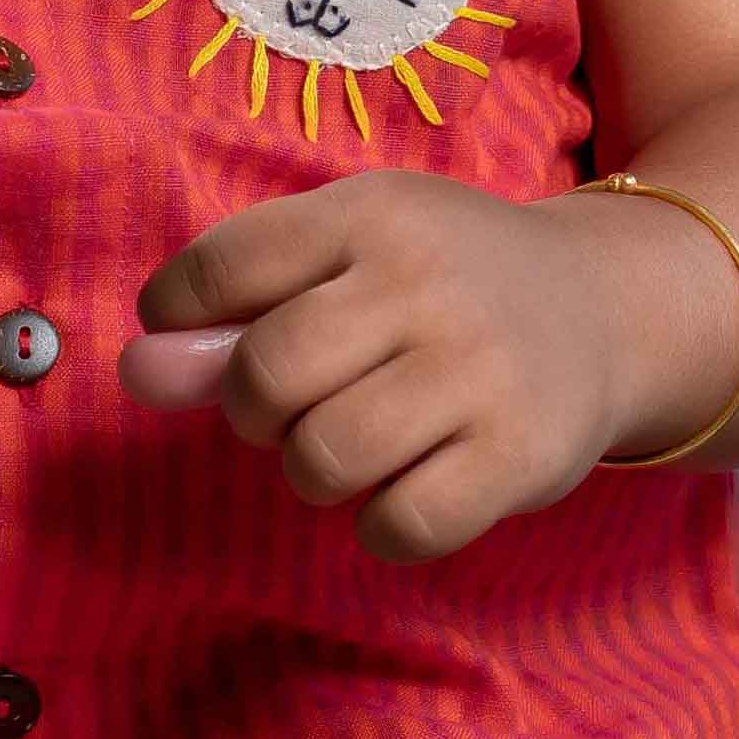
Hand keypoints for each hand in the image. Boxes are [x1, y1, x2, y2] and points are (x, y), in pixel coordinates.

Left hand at [120, 173, 664, 564]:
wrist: (602, 310)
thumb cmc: (438, 287)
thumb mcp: (341, 258)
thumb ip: (232, 308)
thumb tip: (136, 371)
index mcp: (370, 214)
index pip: (222, 267)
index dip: (183, 317)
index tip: (209, 336)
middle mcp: (428, 282)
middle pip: (267, 374)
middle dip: (255, 410)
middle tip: (297, 404)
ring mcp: (482, 369)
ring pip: (324, 457)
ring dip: (314, 470)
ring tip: (352, 444)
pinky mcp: (522, 453)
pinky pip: (400, 524)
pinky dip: (382, 525)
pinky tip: (406, 488)